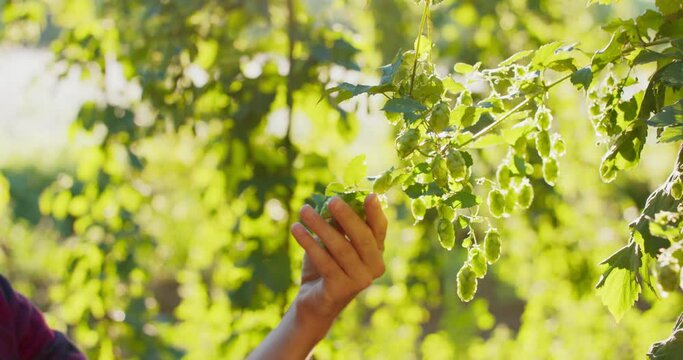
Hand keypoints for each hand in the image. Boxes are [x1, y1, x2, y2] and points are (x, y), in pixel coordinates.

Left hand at [290, 193, 386, 336]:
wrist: (313, 301)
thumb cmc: (325, 266)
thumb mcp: (332, 241)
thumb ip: (337, 224)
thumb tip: (334, 198)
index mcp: (376, 252)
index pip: (379, 229)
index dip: (375, 212)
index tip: (369, 195)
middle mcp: (375, 267)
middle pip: (362, 237)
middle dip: (347, 217)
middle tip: (332, 200)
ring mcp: (360, 280)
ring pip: (341, 248)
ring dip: (321, 226)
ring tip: (304, 210)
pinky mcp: (342, 289)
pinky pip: (324, 262)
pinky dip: (308, 243)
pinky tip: (296, 229)